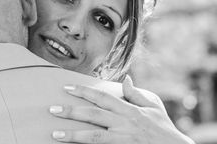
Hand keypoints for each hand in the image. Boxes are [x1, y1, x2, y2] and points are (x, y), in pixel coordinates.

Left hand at [49, 76, 194, 143]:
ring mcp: (122, 140)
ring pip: (93, 137)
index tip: (67, 88)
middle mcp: (124, 124)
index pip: (102, 97)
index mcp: (129, 110)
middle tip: (52, 109)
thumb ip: (136, 94)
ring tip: (55, 133)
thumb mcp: (153, 106)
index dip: (83, 91)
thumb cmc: (164, 129)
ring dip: (72, 134)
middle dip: (71, 111)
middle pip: (92, 115)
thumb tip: (126, 79)